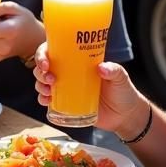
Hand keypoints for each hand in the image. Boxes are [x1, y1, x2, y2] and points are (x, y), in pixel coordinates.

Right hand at [33, 44, 148, 135]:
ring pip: (42, 82)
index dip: (43, 54)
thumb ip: (113, 70)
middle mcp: (67, 72)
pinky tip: (46, 101)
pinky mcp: (65, 104)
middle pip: (43, 67)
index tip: (46, 63)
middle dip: (40, 72)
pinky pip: (47, 100)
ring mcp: (65, 88)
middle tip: (50, 79)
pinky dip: (42, 99)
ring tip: (48, 91)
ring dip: (39, 85)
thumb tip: (101, 68)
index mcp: (77, 61)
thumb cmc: (122, 91)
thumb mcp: (120, 77)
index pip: (53, 51)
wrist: (126, 115)